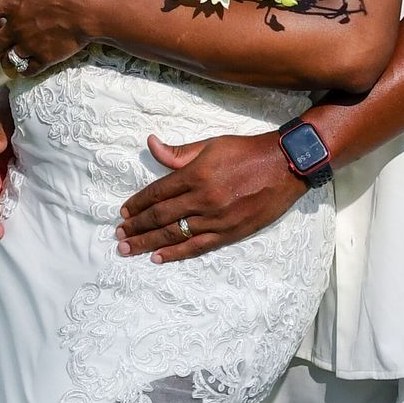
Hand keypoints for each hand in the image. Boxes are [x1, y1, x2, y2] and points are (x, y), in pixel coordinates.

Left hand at [0, 0, 110, 69]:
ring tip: (5, 62)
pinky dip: (23, 69)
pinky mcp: (44, 57)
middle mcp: (16, 25)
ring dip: (5, 59)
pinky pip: (27, 68)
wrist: (91, 8)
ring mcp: (29, 43)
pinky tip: (25, 68)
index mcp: (13, 2)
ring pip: (7, 57)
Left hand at [117, 131, 303, 262]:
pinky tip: (157, 258)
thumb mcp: (211, 144)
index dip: (138, 203)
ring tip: (128, 249)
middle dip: (136, 226)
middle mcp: (202, 198)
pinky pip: (197, 246)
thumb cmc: (247, 151)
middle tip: (118, 234)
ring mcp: (216, 219)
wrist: (285, 165)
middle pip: (160, 216)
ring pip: (174, 234)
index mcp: (196, 174)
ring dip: (147, 242)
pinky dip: (175, 253)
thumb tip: (151, 145)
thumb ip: (179, 152)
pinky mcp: (230, 233)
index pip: (158, 192)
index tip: (123, 211)